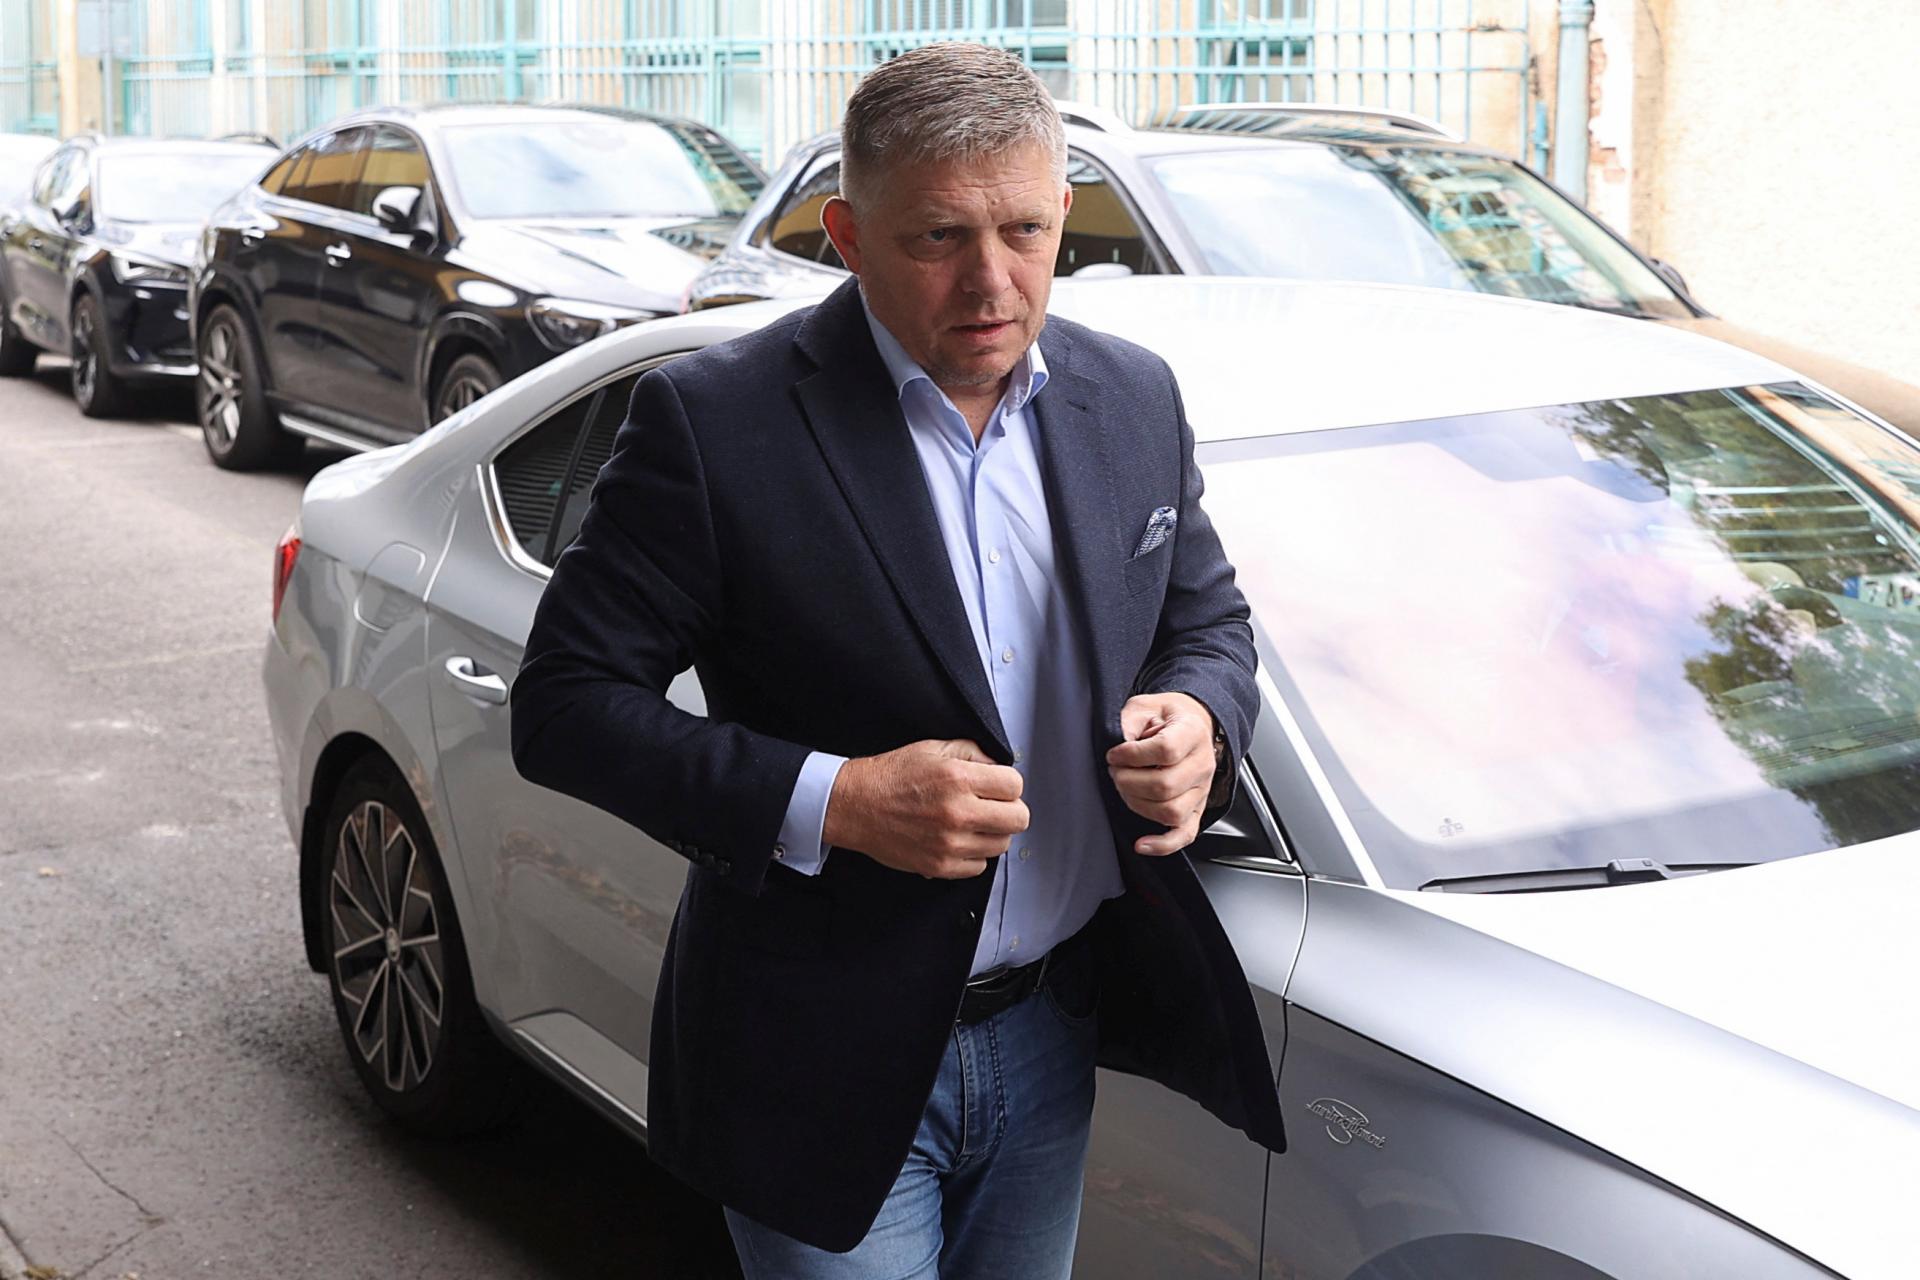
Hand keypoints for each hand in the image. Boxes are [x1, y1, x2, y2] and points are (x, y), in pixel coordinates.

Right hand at [823, 739, 1028, 878]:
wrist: (855, 806)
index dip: (1008, 784)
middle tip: (993, 806)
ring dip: (992, 832)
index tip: (998, 786)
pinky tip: (958, 839)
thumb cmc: (891, 777)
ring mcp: (950, 843)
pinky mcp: (940, 866)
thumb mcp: (932, 748)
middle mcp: (957, 812)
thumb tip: (998, 766)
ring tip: (972, 823)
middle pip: (1018, 819)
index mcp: (958, 778)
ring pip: (1002, 844)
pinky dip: (973, 854)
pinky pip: (980, 866)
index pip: (1015, 785)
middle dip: (1009, 809)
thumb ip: (972, 752)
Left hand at [1106, 692, 1217, 855]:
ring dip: (1137, 804)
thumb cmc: (1166, 717)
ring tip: (1125, 787)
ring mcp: (1202, 791)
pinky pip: (1184, 835)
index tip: (1114, 754)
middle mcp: (1202, 764)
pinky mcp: (1196, 810)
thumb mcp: (1144, 706)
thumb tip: (1118, 746)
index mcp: (1192, 733)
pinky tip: (1142, 844)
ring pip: (1170, 812)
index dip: (1132, 755)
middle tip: (1116, 771)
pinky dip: (1163, 845)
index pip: (1166, 750)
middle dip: (1128, 781)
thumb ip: (1128, 722)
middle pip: (1165, 785)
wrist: (1191, 723)